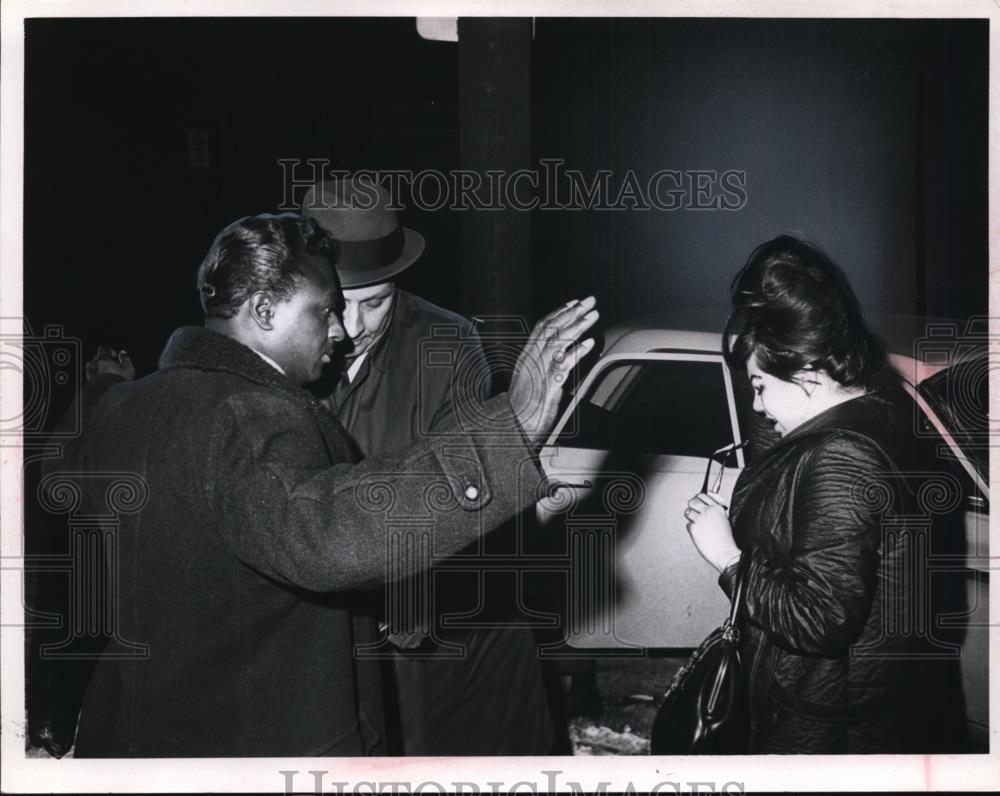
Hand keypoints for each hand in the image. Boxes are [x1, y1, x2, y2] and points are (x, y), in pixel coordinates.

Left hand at [85, 346, 135, 381]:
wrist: (107, 396)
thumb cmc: (118, 381)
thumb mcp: (128, 368)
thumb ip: (125, 359)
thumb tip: (123, 353)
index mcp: (102, 359)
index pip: (102, 349)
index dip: (110, 352)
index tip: (116, 357)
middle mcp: (93, 365)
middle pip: (96, 359)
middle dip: (104, 361)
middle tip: (113, 367)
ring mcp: (90, 375)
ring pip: (93, 368)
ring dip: (99, 369)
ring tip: (108, 375)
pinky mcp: (89, 384)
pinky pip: (91, 377)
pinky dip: (96, 377)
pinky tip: (104, 383)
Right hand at [508, 296, 598, 445]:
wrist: (512, 430)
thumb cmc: (522, 409)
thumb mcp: (531, 381)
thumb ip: (542, 366)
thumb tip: (558, 355)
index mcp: (526, 357)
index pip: (542, 327)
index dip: (558, 313)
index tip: (573, 302)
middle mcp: (531, 360)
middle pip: (551, 329)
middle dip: (572, 312)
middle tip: (589, 301)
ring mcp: (538, 372)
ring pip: (557, 341)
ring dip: (577, 326)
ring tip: (593, 316)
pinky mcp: (546, 387)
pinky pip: (562, 365)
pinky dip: (576, 353)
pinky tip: (588, 344)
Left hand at [685, 492, 740, 572]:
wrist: (726, 553)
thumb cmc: (726, 539)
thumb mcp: (724, 520)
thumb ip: (715, 510)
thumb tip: (704, 504)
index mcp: (717, 507)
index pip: (702, 495)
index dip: (699, 499)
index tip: (699, 503)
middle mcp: (708, 511)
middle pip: (692, 501)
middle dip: (692, 506)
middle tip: (694, 512)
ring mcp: (700, 518)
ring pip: (688, 511)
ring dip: (690, 518)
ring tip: (697, 524)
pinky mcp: (694, 528)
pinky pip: (689, 525)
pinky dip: (692, 530)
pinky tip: (700, 535)